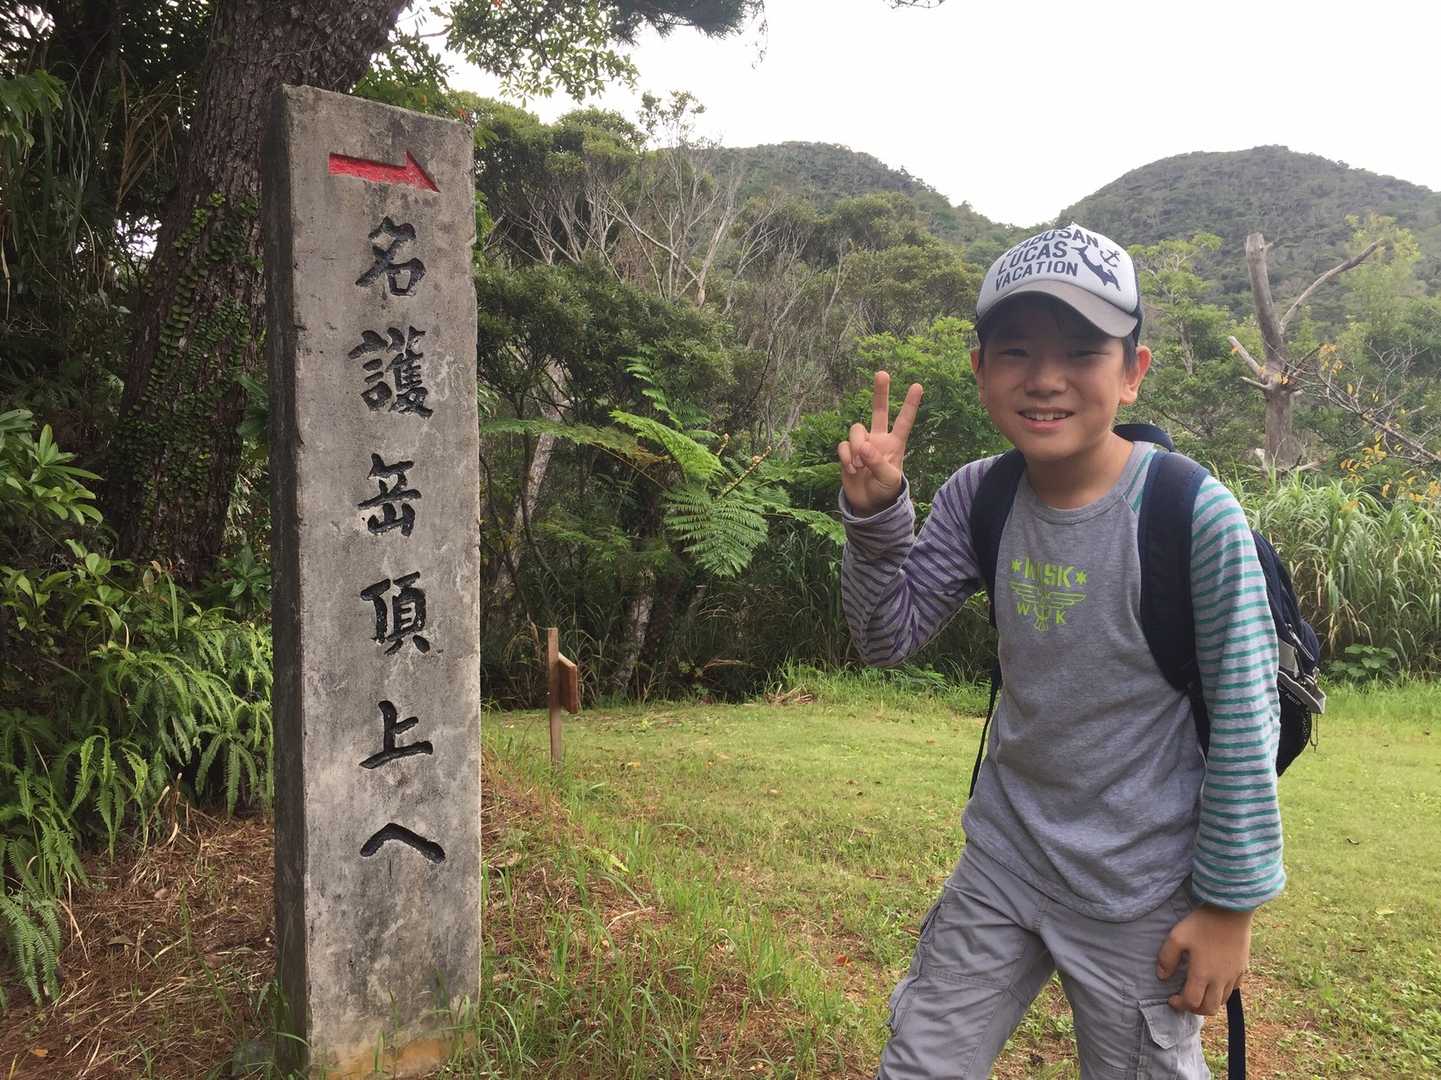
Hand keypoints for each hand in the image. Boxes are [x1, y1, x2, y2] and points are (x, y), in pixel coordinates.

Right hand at [837, 371, 922, 516]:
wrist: (868, 503)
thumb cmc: (885, 490)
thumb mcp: (888, 479)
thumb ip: (878, 462)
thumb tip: (863, 446)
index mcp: (895, 444)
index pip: (904, 421)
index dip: (910, 404)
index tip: (918, 386)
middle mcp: (878, 439)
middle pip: (879, 411)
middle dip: (880, 393)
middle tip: (882, 373)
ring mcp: (862, 444)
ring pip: (856, 430)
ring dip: (855, 447)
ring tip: (859, 466)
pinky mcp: (847, 452)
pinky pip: (843, 445)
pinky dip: (845, 457)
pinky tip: (851, 469)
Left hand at [1156, 904, 1252, 1015]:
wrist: (1231, 911)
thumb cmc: (1201, 923)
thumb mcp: (1177, 937)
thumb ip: (1167, 958)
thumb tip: (1162, 976)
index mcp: (1202, 974)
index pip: (1192, 1002)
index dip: (1180, 1005)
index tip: (1171, 999)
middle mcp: (1220, 980)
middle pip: (1209, 1009)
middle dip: (1194, 1009)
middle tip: (1184, 1000)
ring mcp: (1234, 975)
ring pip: (1222, 1001)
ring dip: (1209, 1002)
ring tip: (1198, 992)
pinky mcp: (1243, 969)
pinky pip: (1233, 989)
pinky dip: (1222, 992)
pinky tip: (1213, 981)